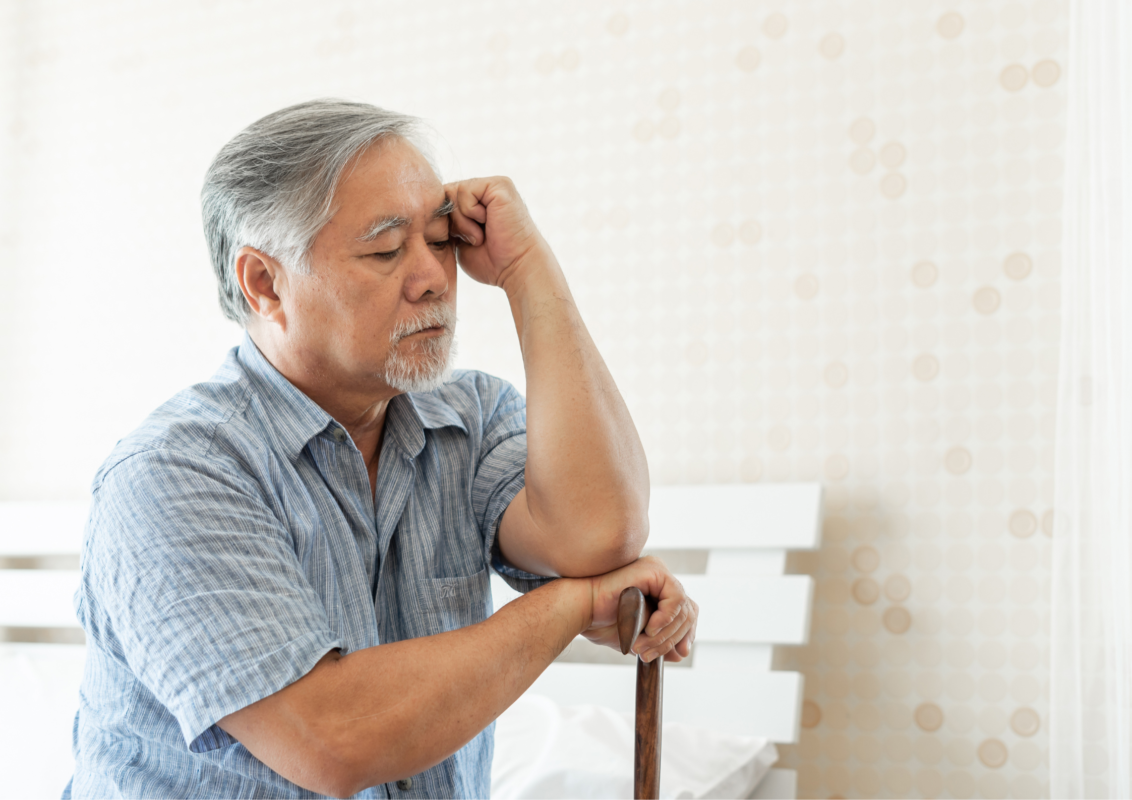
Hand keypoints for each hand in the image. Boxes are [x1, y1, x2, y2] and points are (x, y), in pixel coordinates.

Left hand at [444, 177, 548, 289]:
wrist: (517, 268)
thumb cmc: (492, 262)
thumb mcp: (460, 240)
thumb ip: (447, 223)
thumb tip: (427, 210)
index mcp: (477, 203)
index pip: (444, 202)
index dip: (444, 222)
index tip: (460, 241)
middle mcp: (484, 191)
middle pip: (445, 195)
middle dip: (452, 222)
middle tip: (474, 239)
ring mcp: (492, 186)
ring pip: (452, 192)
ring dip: (462, 220)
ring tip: (481, 235)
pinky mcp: (499, 185)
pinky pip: (464, 190)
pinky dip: (470, 212)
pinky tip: (487, 223)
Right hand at [583, 556, 697, 662]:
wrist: (582, 611)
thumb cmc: (603, 623)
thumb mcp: (639, 637)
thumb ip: (660, 641)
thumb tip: (682, 654)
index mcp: (658, 590)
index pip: (686, 612)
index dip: (686, 634)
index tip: (679, 654)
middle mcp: (660, 578)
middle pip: (687, 612)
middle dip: (672, 639)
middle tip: (649, 656)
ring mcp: (658, 571)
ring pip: (683, 608)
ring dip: (664, 634)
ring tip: (643, 646)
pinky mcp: (654, 570)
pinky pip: (676, 597)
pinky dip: (666, 617)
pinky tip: (650, 628)